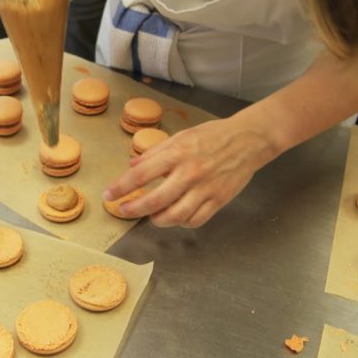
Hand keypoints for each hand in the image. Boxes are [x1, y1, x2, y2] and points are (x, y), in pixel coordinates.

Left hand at [103, 116, 278, 227]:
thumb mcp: (181, 135)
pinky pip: (195, 220)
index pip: (141, 174)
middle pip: (155, 200)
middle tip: (123, 211)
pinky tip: (175, 216)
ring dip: (157, 220)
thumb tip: (132, 165)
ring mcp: (205, 188)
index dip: (121, 187)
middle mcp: (190, 172)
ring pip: (175, 216)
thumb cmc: (213, 135)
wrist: (248, 140)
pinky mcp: (218, 200)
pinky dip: (181, 222)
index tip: (109, 195)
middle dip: (134, 209)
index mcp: (177, 153)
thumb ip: (155, 152)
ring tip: (151, 216)